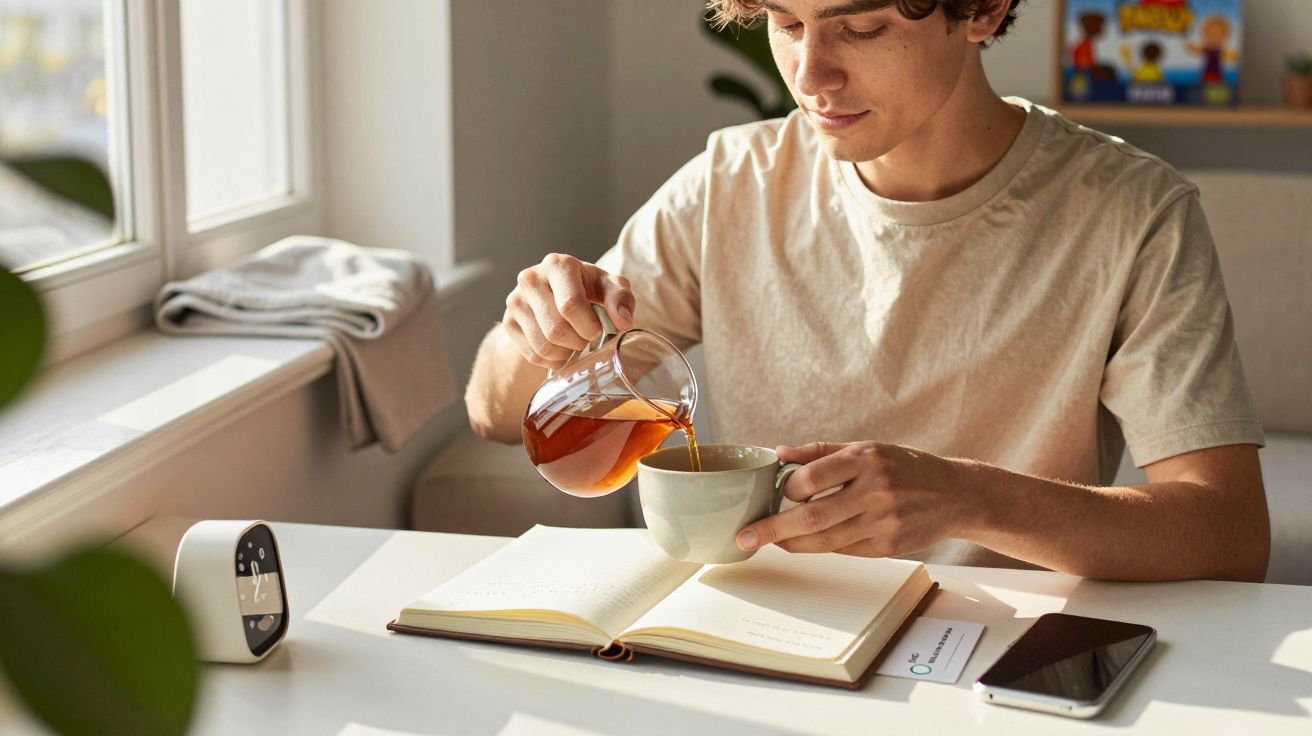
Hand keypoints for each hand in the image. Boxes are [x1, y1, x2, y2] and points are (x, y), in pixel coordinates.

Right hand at [502, 254, 634, 367]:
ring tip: (574, 343)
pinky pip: (533, 354)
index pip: (570, 305)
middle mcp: (531, 279)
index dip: (589, 326)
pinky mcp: (508, 322)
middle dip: (578, 342)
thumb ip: (621, 298)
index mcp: (557, 265)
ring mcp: (515, 301)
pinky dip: (552, 360)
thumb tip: (623, 322)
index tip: (598, 330)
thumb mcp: (609, 287)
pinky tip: (561, 350)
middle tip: (586, 338)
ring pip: (543, 346)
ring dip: (566, 353)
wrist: (555, 293)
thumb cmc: (588, 288)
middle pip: (556, 329)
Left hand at [736, 441, 969, 557]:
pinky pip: (844, 550)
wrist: (956, 495)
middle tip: (745, 538)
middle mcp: (875, 490)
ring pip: (825, 541)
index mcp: (866, 459)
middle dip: (773, 530)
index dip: (786, 490)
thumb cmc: (904, 467)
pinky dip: (822, 546)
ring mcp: (883, 522)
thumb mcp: (866, 447)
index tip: (776, 494)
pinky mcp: (888, 547)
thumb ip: (820, 451)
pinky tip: (808, 542)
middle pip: (813, 516)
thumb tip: (778, 453)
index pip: (812, 478)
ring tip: (771, 542)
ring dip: (792, 544)